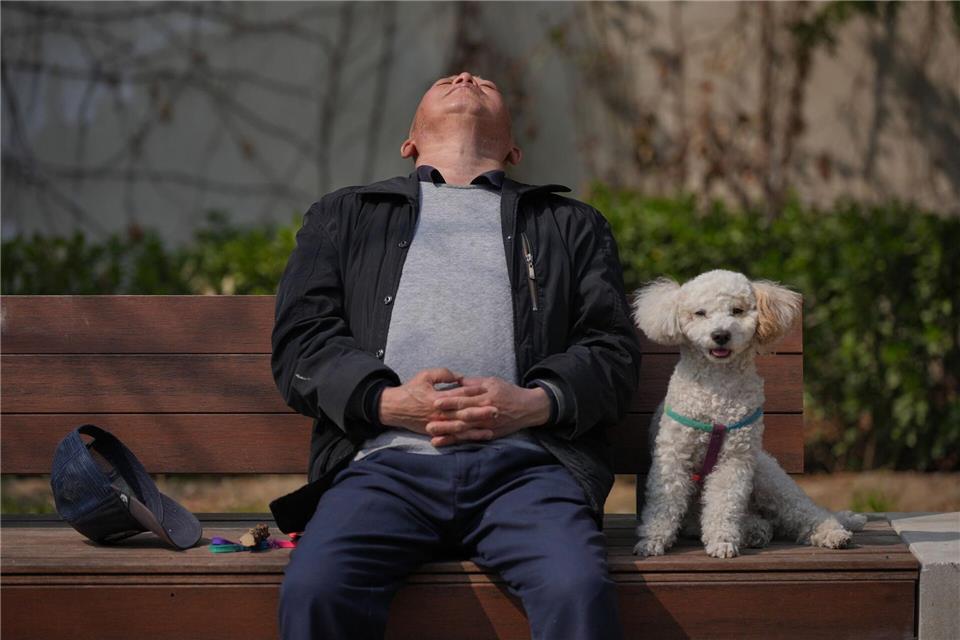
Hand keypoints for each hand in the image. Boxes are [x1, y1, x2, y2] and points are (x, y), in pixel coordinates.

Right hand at [378, 368, 482, 433]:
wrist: (393, 408)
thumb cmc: (410, 390)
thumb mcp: (425, 376)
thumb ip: (443, 374)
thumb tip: (460, 376)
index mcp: (437, 397)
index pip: (459, 394)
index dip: (474, 392)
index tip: (487, 390)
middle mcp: (439, 412)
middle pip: (463, 412)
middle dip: (480, 411)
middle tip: (497, 409)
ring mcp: (438, 424)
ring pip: (461, 427)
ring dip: (478, 426)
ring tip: (492, 424)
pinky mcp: (437, 432)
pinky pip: (455, 436)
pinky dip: (468, 437)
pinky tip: (480, 436)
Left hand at [427, 377, 550, 446]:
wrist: (528, 408)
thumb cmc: (509, 392)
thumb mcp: (493, 382)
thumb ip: (475, 383)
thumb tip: (458, 380)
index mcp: (485, 398)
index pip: (465, 399)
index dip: (450, 401)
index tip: (435, 402)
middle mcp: (485, 413)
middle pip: (462, 417)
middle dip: (445, 420)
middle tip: (428, 422)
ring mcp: (487, 426)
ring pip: (464, 430)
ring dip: (448, 433)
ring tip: (432, 434)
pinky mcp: (488, 435)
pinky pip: (470, 439)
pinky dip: (456, 441)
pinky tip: (443, 442)